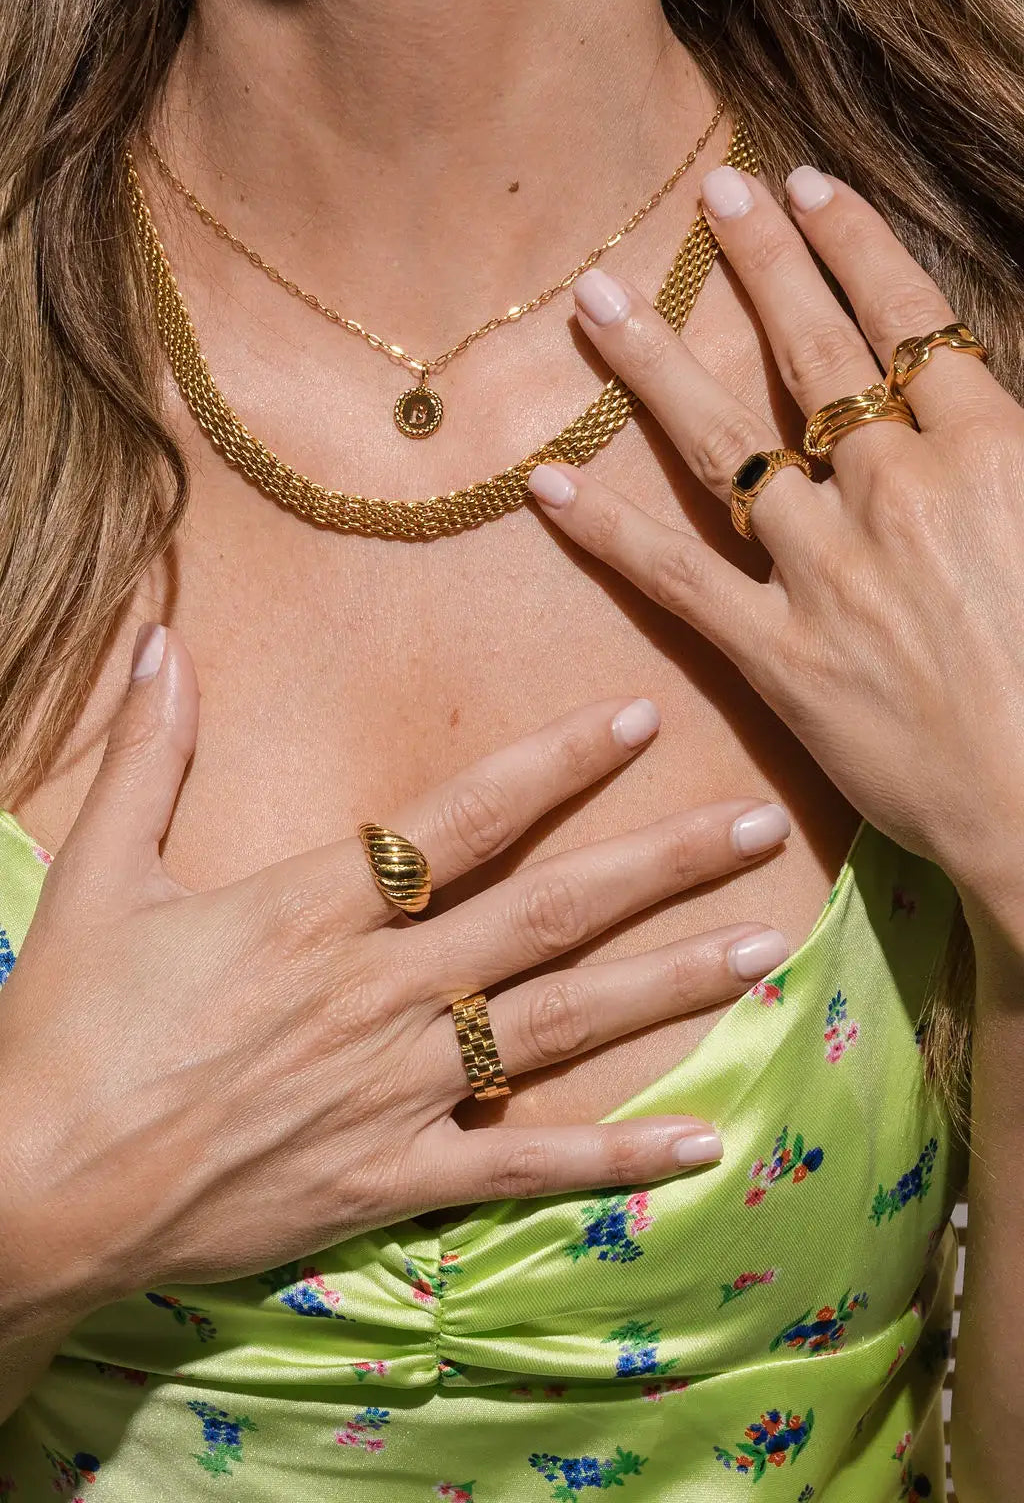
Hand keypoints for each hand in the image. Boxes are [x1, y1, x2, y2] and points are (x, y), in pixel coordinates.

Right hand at [0, 626, 789, 1317]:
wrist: (32, 1189)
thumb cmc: (67, 1028)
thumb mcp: (101, 877)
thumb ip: (149, 755)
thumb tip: (161, 641)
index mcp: (315, 909)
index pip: (464, 819)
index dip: (556, 766)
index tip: (636, 722)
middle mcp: (379, 991)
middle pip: (546, 913)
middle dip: (657, 863)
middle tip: (756, 824)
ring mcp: (395, 1088)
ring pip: (558, 1024)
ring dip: (666, 982)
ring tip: (761, 948)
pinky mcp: (391, 1177)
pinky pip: (520, 1162)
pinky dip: (613, 1154)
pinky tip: (699, 1142)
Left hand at [528, 164, 1023, 911]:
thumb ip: (1007, 446)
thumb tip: (967, 392)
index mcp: (989, 455)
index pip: (907, 321)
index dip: (851, 247)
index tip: (806, 190)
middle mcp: (899, 494)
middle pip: (815, 356)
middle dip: (760, 266)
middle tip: (709, 198)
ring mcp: (830, 573)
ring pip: (727, 445)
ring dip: (655, 367)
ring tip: (595, 302)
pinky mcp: (780, 655)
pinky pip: (676, 578)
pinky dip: (606, 531)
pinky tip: (547, 484)